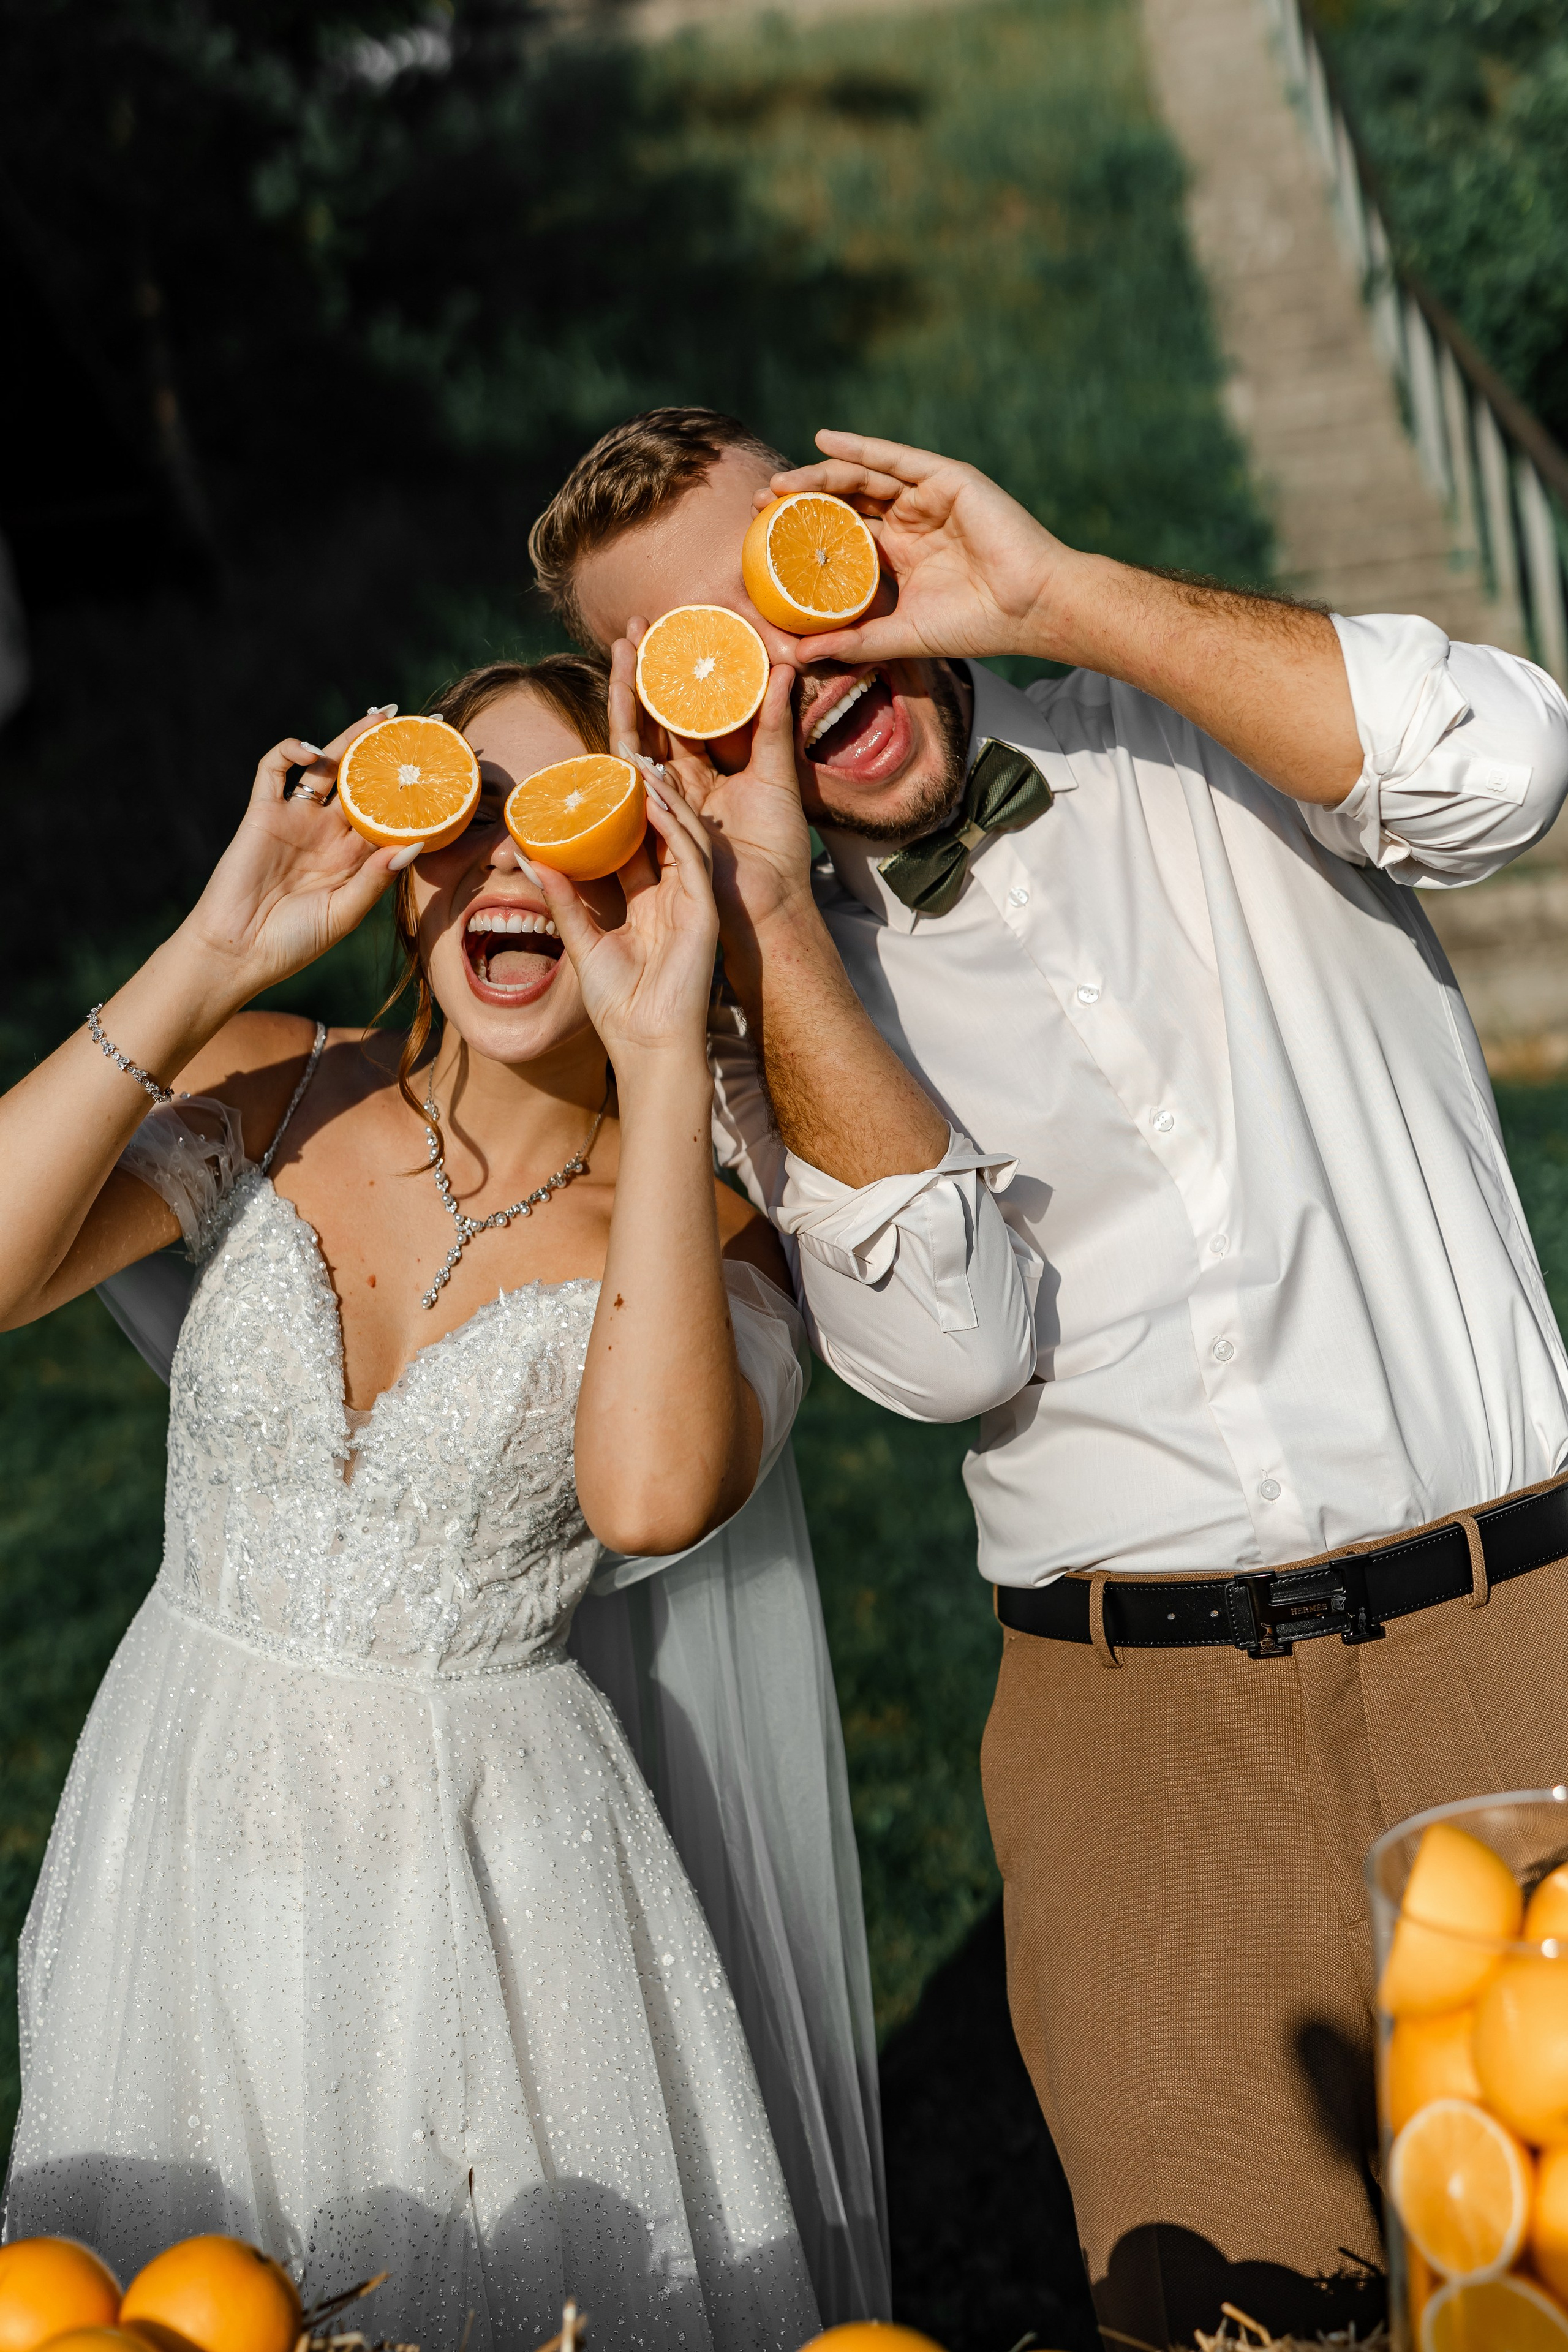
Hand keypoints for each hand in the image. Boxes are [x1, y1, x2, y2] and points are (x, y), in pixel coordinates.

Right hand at [177, 711, 410, 1001]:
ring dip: (349, 738)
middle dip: (386, 752)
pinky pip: (274, 770)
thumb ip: (375, 879)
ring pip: (327, 766)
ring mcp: (296, 819)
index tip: (444, 770)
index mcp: (354, 857)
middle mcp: (328, 832)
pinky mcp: (262, 814)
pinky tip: (315, 752)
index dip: (413, 792)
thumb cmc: (294, 942)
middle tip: (418, 723)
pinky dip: (291, 751)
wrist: (238, 953)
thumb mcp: (344, 913)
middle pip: (362, 781)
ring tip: (379, 717)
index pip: (390, 814)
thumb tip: (416, 842)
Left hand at [533, 780, 718, 1071]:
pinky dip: (675, 829)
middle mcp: (673, 897)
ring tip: (639, 766)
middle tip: (623, 756)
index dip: (622, 814)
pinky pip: (692, 859)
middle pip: (662, 834)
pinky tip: (655, 804)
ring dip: (663, 800)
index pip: (636, 847)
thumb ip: (564, 902)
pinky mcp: (703, 911)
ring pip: (682, 836)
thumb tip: (532, 861)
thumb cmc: (620, 1005)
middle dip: (646, 795)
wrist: (647, 1044)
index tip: (601, 782)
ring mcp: (691, 902)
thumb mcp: (583, 942)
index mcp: (648, 904)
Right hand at [608, 638, 817, 983]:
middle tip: (636, 625)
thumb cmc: (777, 849)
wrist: (767, 902)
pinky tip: (621, 695)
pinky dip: (626, 732)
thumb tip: (785, 668)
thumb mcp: (779, 775)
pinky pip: (634, 769)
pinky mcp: (655, 815)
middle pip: (653, 716)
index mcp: (707, 771)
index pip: (685, 714)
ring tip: (622, 646)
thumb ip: (775, 724)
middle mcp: (679, 781)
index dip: (676, 676)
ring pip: (636, 734)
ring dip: (626, 690)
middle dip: (642, 671)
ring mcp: (663, 797)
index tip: (673, 634)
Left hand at [763, 430, 1072, 666]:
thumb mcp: (900, 635)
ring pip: (864, 478)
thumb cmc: (975, 626)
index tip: (763, 538)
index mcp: (901, 553)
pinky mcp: (948, 479)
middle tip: (761, 503)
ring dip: (819, 476)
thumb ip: (853, 640)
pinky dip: (861, 448)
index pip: (844, 533)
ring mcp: (929, 497)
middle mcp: (911, 520)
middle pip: (846, 501)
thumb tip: (798, 656)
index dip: (805, 532)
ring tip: (780, 485)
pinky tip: (824, 441)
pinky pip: (897, 459)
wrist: (1029, 609)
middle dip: (802, 499)